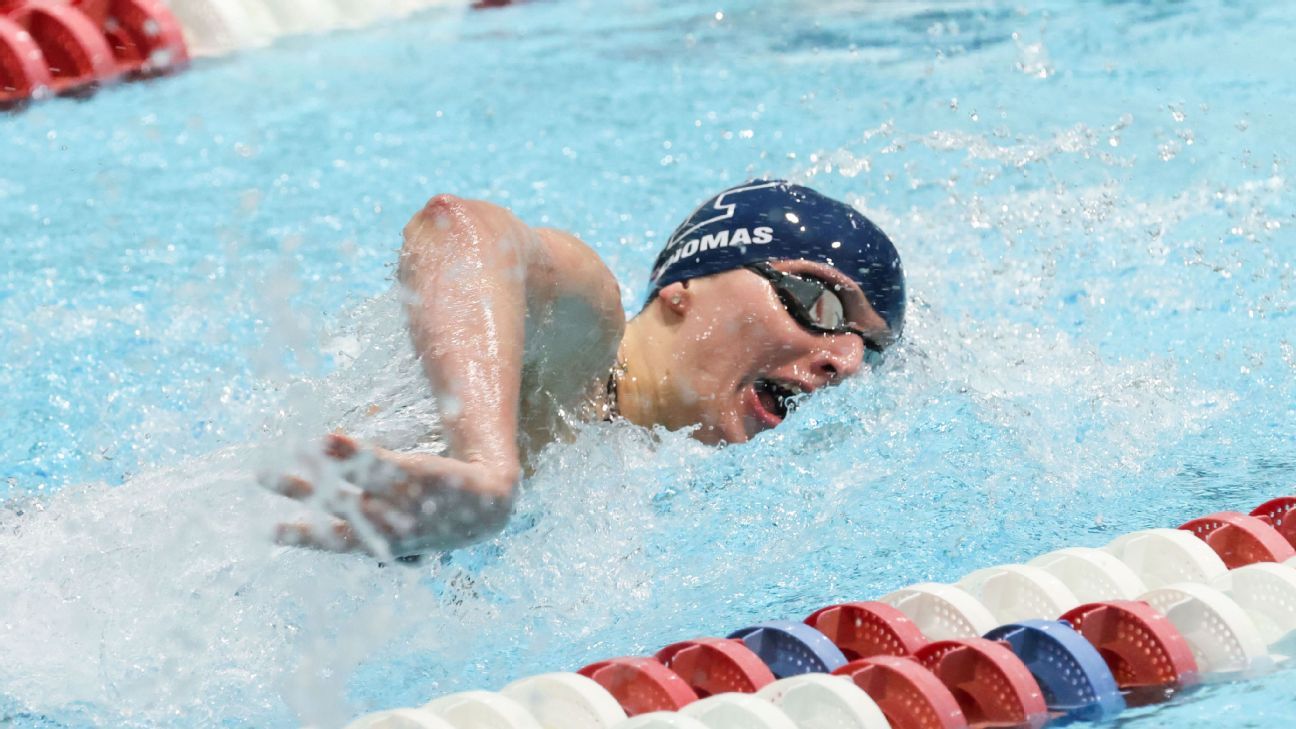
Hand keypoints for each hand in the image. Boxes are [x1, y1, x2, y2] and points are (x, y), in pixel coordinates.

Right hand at [260, 434, 517, 557]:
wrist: (490, 508)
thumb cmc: (438, 517)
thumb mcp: (406, 529)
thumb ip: (372, 521)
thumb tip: (341, 506)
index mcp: (380, 542)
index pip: (334, 541)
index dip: (303, 537)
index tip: (269, 531)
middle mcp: (386, 524)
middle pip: (334, 508)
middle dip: (298, 492)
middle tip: (261, 475)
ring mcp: (399, 500)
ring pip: (350, 484)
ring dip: (319, 466)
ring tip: (290, 448)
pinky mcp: (414, 474)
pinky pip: (377, 462)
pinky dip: (351, 451)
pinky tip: (328, 436)